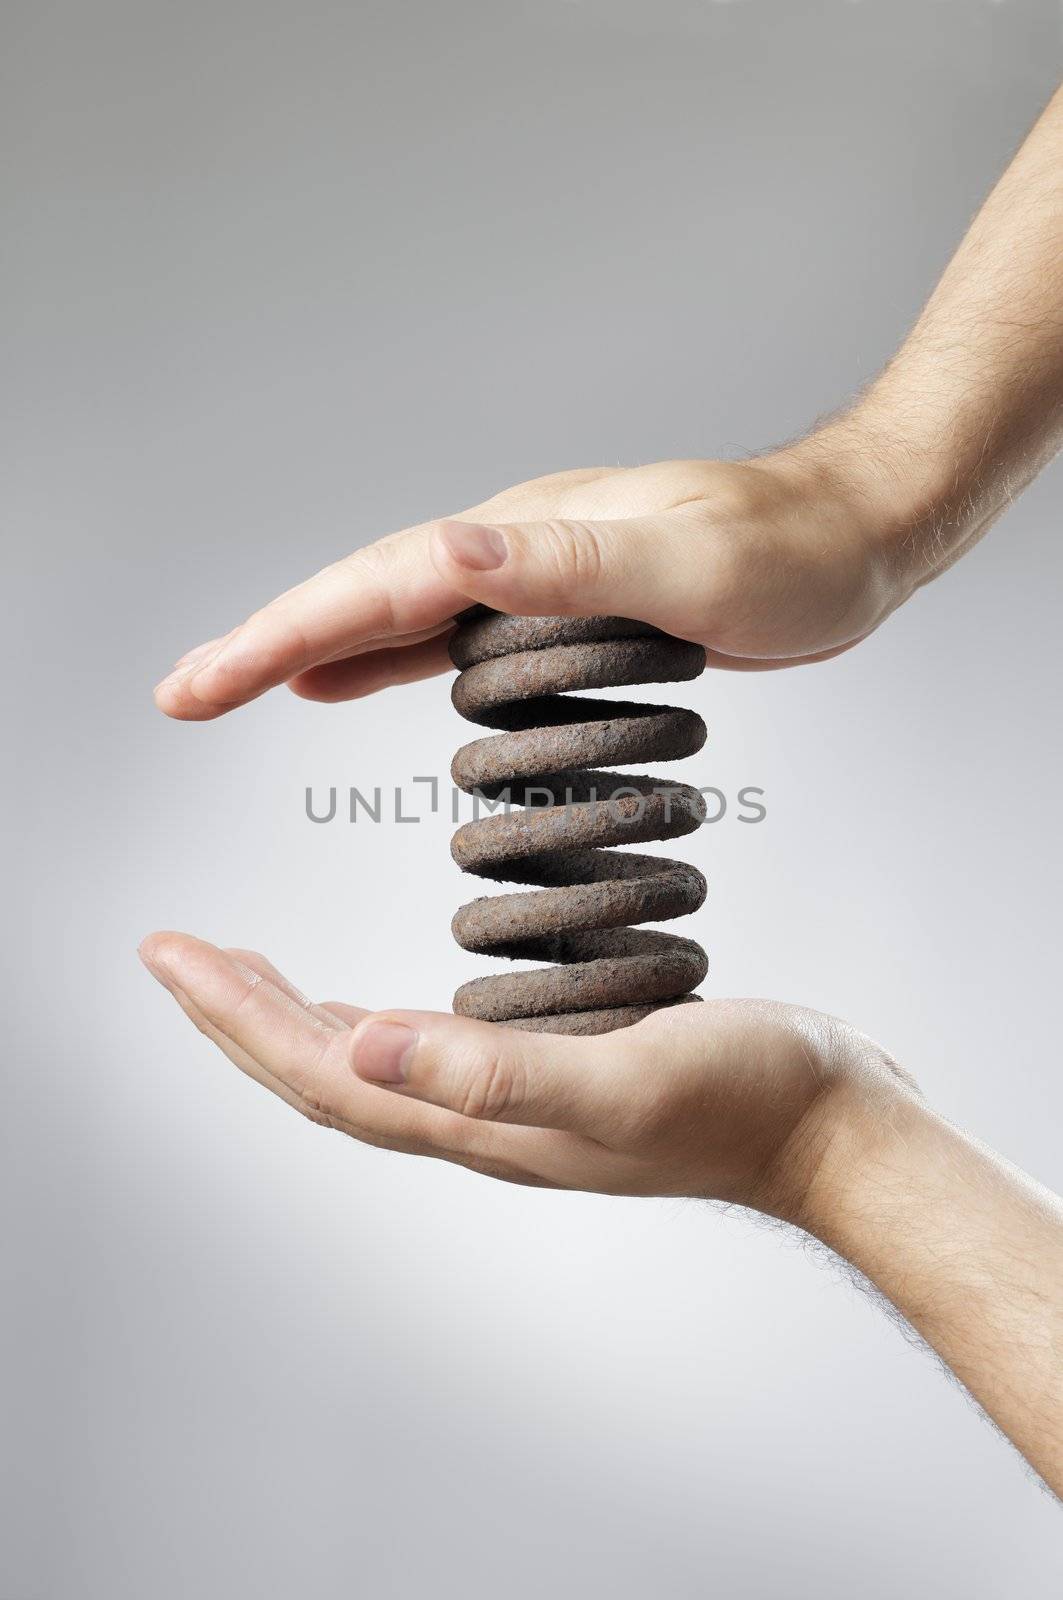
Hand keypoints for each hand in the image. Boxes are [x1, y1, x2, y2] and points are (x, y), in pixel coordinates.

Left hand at [137, 931, 908, 1216]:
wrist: (828, 1129)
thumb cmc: (746, 1100)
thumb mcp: (625, 1075)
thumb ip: (498, 1070)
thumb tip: (364, 1046)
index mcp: (481, 1124)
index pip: (323, 1073)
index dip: (237, 1017)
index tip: (169, 954)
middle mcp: (480, 1122)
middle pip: (325, 1072)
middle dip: (241, 1014)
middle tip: (175, 953)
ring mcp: (513, 1105)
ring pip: (370, 1064)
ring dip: (294, 1018)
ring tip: (243, 972)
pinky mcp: (550, 1075)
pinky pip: (426, 1052)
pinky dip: (371, 1020)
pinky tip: (369, 1004)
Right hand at [152, 449, 912, 720]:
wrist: (860, 533)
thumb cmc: (794, 551)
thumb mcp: (686, 563)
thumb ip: (566, 564)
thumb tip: (446, 555)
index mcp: (525, 536)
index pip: (378, 586)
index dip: (283, 634)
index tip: (202, 682)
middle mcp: (515, 550)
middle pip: (363, 597)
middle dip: (268, 644)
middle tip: (183, 693)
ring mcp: (534, 579)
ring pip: (395, 619)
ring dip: (313, 652)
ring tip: (237, 686)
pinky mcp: (561, 612)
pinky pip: (446, 641)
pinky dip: (384, 663)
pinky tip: (352, 684)